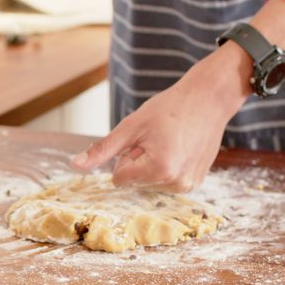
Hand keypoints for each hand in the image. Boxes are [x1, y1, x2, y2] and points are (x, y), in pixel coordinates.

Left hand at [71, 44, 250, 191]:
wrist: (209, 99)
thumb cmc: (169, 108)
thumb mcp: (131, 126)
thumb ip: (102, 150)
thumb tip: (75, 166)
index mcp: (159, 170)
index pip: (119, 178)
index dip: (126, 155)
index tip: (143, 139)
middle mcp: (176, 183)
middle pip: (135, 182)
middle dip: (140, 161)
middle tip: (159, 138)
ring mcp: (188, 185)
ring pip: (149, 183)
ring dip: (153, 164)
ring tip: (170, 141)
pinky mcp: (195, 183)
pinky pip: (166, 182)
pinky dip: (167, 167)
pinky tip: (180, 148)